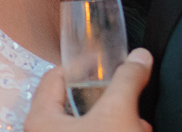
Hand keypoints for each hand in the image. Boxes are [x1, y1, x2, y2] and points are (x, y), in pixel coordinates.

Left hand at [26, 48, 153, 131]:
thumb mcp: (118, 112)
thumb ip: (128, 79)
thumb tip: (140, 56)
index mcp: (41, 120)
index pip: (55, 76)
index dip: (82, 64)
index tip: (106, 61)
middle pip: (73, 101)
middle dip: (106, 95)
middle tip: (125, 90)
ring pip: (87, 125)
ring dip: (115, 118)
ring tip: (137, 121)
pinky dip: (113, 131)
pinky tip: (134, 131)